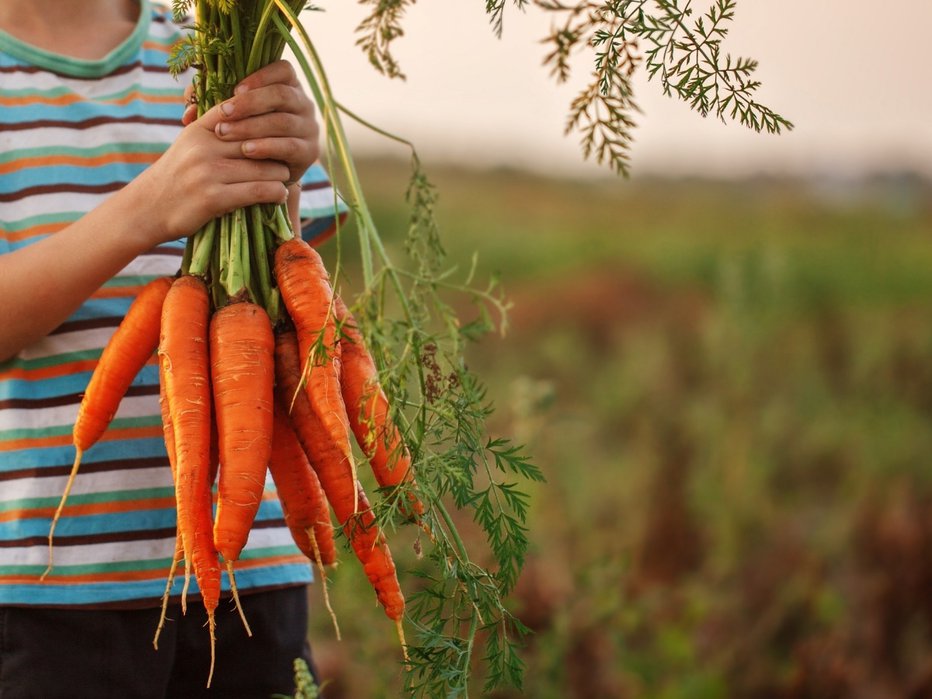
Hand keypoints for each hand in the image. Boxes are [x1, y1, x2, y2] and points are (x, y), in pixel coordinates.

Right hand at [135, 100, 291, 242]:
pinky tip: (279, 195)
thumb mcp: (190, 144)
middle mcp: (204, 147)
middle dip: (277, 150)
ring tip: (284, 178)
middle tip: (288, 158)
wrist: (147, 209)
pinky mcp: (214, 198)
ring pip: (263, 167)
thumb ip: (215, 129)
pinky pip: (258, 191)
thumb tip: (250, 112)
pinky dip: (275, 193)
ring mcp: (208, 172)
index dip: (265, 119)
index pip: (241, 113)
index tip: (280, 129)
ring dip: (280, 175)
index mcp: (199, 130)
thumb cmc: (176, 177)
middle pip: (258, 141)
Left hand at [202, 60, 320, 185]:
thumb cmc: (245, 136)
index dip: (261, 76)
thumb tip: (188, 109)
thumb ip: (210, 104)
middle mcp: (304, 104)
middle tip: (223, 114)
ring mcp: (309, 129)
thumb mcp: (231, 116)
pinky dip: (267, 147)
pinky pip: (290, 146)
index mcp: (288, 86)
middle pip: (282, 95)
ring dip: (252, 126)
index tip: (234, 89)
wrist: (265, 173)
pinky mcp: (309, 153)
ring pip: (284, 121)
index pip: (283, 70)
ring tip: (226, 134)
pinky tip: (246, 151)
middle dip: (250, 103)